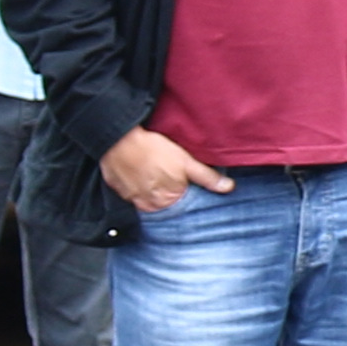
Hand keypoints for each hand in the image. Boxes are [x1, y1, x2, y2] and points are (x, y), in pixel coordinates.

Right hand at [103, 127, 229, 213]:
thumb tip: (228, 188)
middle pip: (166, 204)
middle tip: (170, 176)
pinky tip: (141, 173)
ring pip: (148, 199)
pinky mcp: (118, 190)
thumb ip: (206, 177)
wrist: (118, 140)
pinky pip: (131, 193)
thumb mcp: (185, 161)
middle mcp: (149, 205)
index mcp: (168, 201)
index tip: (188, 185)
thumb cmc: (153, 149)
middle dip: (171, 194)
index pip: (183, 205)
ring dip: (153, 191)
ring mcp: (132, 199)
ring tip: (156, 174)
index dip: (188, 194)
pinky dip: (137, 186)